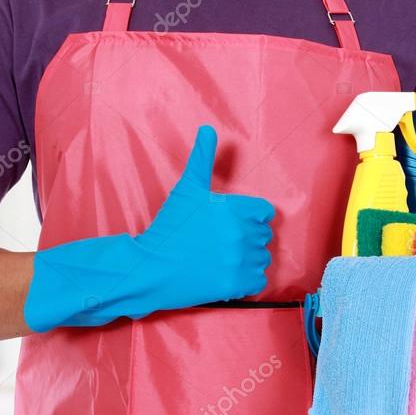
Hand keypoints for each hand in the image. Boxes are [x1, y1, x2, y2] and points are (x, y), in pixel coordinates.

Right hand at [134, 125, 274, 306]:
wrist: (151, 268)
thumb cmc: (170, 227)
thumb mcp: (186, 189)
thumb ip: (201, 158)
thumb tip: (208, 129)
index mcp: (235, 209)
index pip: (264, 212)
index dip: (250, 217)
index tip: (231, 224)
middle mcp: (243, 234)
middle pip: (263, 236)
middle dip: (246, 238)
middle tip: (220, 243)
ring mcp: (241, 262)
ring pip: (262, 259)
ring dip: (248, 260)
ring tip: (223, 259)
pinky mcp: (238, 286)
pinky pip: (258, 281)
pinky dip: (247, 281)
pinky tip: (227, 275)